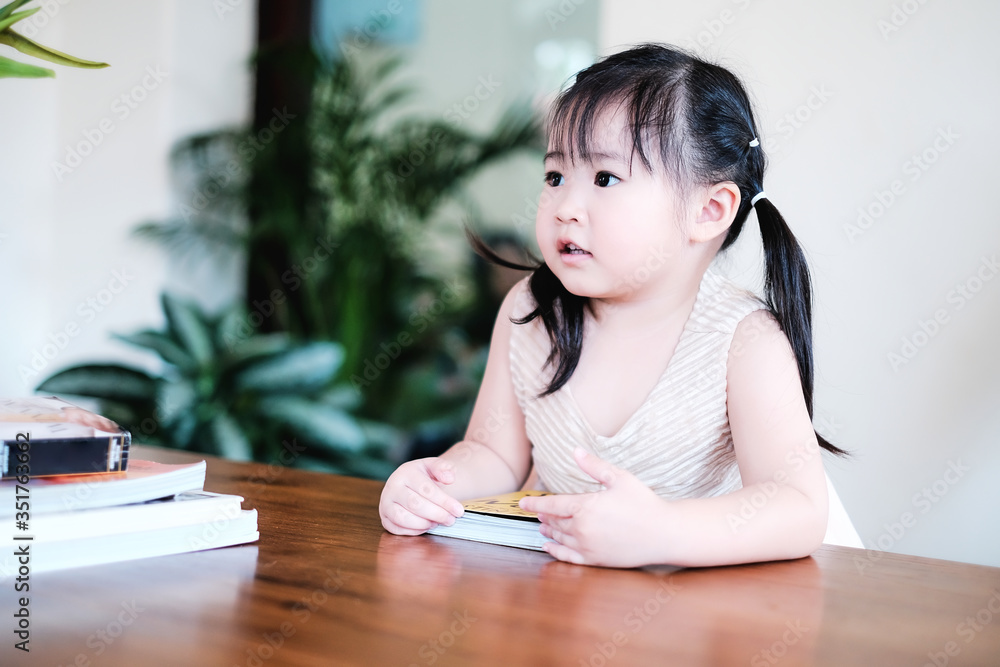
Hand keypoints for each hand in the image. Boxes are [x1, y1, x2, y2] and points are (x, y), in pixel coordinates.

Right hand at [379, 457, 465, 535]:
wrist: (408, 484)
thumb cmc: (423, 477)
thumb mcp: (433, 466)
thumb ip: (443, 468)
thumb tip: (449, 478)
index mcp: (405, 473)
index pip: (426, 489)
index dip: (444, 501)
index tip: (458, 510)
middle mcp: (392, 488)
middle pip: (415, 504)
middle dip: (436, 514)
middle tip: (450, 519)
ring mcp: (385, 504)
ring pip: (402, 518)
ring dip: (424, 523)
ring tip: (437, 522)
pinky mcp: (384, 518)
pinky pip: (397, 529)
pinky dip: (414, 531)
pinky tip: (426, 526)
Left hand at [518, 448, 667, 567]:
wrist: (664, 534)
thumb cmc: (644, 503)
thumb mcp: (620, 478)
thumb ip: (594, 466)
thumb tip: (575, 451)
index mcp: (585, 507)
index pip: (552, 505)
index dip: (535, 504)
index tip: (523, 503)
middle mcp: (582, 528)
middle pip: (554, 521)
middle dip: (544, 516)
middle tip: (538, 513)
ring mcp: (588, 546)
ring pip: (559, 538)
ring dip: (549, 531)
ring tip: (543, 527)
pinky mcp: (595, 560)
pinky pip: (567, 557)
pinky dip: (555, 552)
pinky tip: (548, 547)